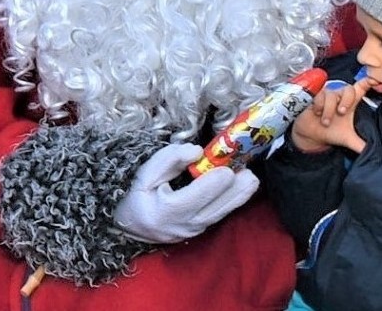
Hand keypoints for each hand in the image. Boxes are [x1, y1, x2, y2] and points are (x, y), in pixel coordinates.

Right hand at [112, 143, 258, 243]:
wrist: (129, 225)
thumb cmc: (137, 194)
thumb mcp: (146, 173)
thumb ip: (170, 159)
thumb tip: (196, 151)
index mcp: (167, 210)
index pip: (197, 195)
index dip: (214, 181)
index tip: (228, 168)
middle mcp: (185, 224)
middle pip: (216, 207)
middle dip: (234, 188)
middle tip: (248, 172)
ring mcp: (194, 230)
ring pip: (222, 213)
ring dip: (239, 195)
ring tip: (252, 179)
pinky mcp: (201, 230)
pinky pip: (220, 214)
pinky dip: (233, 200)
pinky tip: (243, 187)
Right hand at [290, 77, 370, 153]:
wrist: (312, 135)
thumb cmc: (331, 132)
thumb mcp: (348, 139)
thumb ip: (361, 145)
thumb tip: (374, 153)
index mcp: (350, 103)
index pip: (361, 88)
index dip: (367, 82)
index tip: (373, 80)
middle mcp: (340, 96)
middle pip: (348, 89)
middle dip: (346, 101)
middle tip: (342, 113)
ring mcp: (328, 95)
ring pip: (332, 96)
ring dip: (329, 111)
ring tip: (325, 122)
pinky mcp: (315, 96)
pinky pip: (319, 97)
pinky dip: (319, 106)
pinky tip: (317, 113)